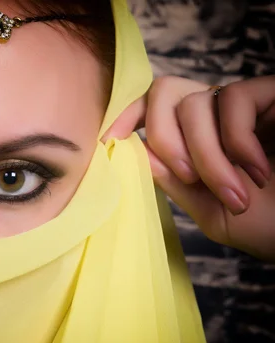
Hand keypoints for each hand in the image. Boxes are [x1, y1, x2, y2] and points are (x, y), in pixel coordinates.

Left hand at [108, 75, 274, 260]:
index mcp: (196, 141)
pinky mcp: (272, 96)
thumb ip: (174, 182)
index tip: (108, 139)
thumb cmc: (270, 226)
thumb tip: (133, 149)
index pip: (152, 108)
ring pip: (196, 103)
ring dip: (206, 155)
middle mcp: (216, 118)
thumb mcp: (211, 212)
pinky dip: (235, 140)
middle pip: (164, 91)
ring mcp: (245, 106)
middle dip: (166, 137)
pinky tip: (256, 170)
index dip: (126, 114)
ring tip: (235, 192)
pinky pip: (233, 99)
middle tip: (188, 177)